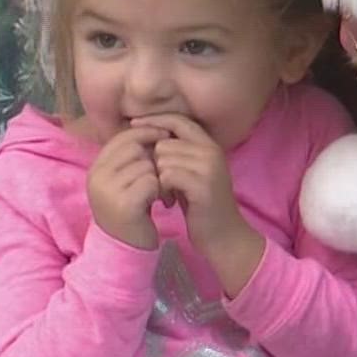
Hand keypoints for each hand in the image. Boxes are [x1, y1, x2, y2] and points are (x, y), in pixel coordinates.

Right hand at [87, 125, 165, 248]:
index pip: (123, 137)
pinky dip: (161, 191)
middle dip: (154, 157)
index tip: (165, 138)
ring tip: (162, 194)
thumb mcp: (124, 181)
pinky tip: (162, 203)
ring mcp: (108, 190)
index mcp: (96, 168)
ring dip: (160, 177)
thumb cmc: (131, 211)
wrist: (126, 249)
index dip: (146, 133)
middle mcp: (97, 177)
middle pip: (135, 147)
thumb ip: (131, 157)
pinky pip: (151, 182)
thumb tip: (155, 126)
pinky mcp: (124, 204)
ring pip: (146, 164)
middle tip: (163, 176)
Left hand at [138, 113, 263, 293]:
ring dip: (158, 177)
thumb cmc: (201, 205)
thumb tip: (145, 134)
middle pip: (164, 143)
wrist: (223, 235)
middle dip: (154, 162)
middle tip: (160, 184)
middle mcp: (211, 151)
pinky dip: (162, 188)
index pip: (177, 120)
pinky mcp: (203, 184)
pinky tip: (169, 200)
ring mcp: (209, 167)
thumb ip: (177, 153)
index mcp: (209, 145)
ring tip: (166, 194)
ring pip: (163, 159)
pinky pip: (167, 175)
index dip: (154, 121)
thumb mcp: (191, 172)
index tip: (133, 125)